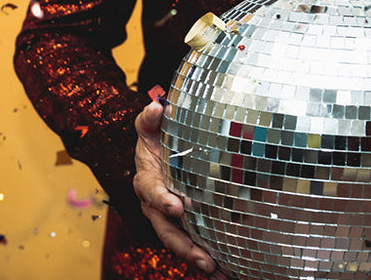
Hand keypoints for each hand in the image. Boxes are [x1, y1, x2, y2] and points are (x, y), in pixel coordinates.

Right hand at [133, 101, 229, 278]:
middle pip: (166, 229)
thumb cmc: (155, 137)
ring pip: (179, 241)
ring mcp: (169, 217)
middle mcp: (155, 204)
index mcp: (146, 180)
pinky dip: (207, 257)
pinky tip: (225, 269)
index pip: (151, 191)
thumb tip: (156, 107)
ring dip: (197, 257)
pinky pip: (193, 241)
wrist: (159, 150)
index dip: (162, 200)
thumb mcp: (149, 125)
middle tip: (203, 257)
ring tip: (216, 270)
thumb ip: (149, 118)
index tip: (178, 207)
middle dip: (184, 245)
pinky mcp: (184, 223)